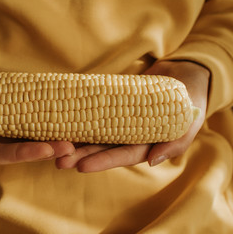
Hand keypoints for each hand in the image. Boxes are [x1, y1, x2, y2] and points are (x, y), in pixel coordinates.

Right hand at [0, 67, 74, 171]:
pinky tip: (57, 104)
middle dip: (46, 145)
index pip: (1, 154)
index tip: (47, 150)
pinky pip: (21, 105)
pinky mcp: (0, 102)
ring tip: (73, 127)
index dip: (24, 153)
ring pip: (25, 126)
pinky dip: (38, 105)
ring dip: (48, 127)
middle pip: (20, 143)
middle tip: (71, 143)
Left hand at [55, 61, 209, 171]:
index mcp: (143, 145)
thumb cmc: (190, 104)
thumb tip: (153, 161)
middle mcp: (126, 135)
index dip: (101, 161)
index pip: (120, 155)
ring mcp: (117, 119)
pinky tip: (61, 119)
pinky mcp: (110, 103)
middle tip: (58, 160)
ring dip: (74, 139)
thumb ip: (173, 144)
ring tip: (54, 145)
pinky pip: (93, 110)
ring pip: (93, 131)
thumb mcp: (188, 126)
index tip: (81, 166)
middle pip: (100, 147)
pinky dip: (78, 114)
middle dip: (80, 155)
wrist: (183, 76)